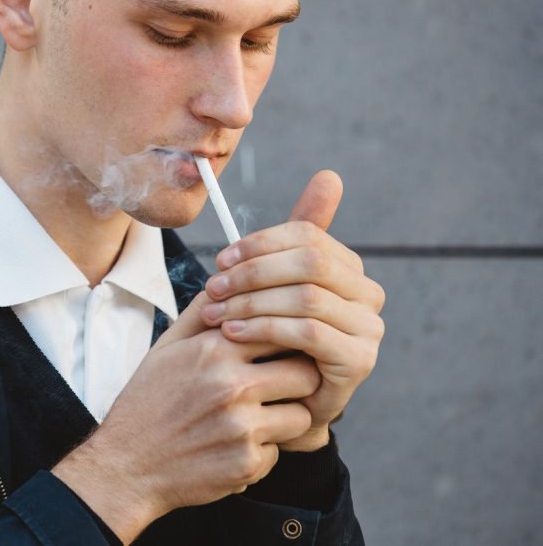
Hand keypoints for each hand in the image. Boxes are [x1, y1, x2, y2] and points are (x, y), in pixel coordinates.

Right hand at [52, 293, 320, 542]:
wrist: (126, 466)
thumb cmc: (147, 401)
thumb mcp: (166, 348)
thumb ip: (202, 312)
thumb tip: (230, 281)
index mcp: (213, 350)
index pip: (284, 330)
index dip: (291, 340)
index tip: (285, 350)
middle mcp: (231, 386)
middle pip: (307, 374)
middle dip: (301, 379)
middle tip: (286, 386)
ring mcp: (241, 428)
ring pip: (304, 416)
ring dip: (288, 418)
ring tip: (262, 418)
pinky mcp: (247, 464)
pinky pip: (281, 452)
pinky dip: (264, 451)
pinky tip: (235, 446)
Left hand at [200, 171, 385, 450]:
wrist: (272, 405)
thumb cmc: (268, 340)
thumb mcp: (270, 287)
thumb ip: (290, 239)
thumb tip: (330, 176)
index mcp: (347, 269)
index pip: (307, 236)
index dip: (260, 243)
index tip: (220, 260)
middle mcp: (367, 294)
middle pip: (309, 262)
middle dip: (254, 272)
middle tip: (212, 287)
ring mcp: (369, 329)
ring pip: (307, 295)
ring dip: (252, 301)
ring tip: (215, 312)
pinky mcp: (359, 361)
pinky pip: (309, 332)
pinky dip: (264, 328)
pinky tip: (232, 333)